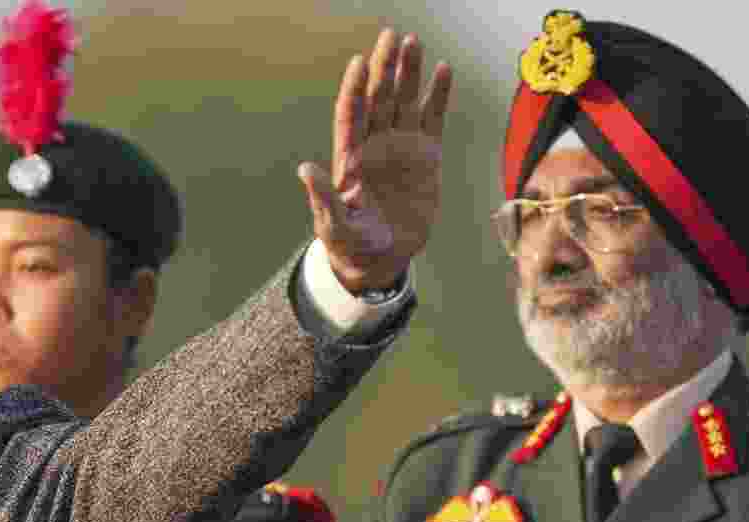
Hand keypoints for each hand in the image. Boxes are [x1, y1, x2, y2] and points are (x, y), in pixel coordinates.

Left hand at [300, 30, 452, 293]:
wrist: (380, 258)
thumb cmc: (350, 244)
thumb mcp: (334, 225)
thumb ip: (323, 198)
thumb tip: (305, 169)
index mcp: (351, 158)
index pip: (351, 114)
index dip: (354, 89)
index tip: (359, 62)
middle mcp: (374, 145)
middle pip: (378, 98)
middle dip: (384, 67)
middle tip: (391, 35)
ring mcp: (400, 147)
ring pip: (404, 101)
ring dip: (409, 72)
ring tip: (413, 42)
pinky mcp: (425, 156)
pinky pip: (432, 118)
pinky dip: (437, 95)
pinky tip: (443, 71)